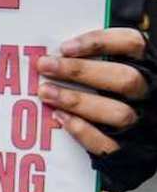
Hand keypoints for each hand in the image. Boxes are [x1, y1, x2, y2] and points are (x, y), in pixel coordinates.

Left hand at [38, 28, 148, 155]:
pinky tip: (59, 117)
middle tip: (45, 66)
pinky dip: (82, 130)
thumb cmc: (110, 95)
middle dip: (80, 71)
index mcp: (146, 68)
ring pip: (119, 112)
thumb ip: (92, 60)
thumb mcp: (109, 71)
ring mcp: (142, 123)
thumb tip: (54, 53)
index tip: (65, 48)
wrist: (130, 144)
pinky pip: (109, 143)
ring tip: (45, 92)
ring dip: (77, 101)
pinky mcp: (129, 150)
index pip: (132, 44)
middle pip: (125, 78)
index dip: (100, 42)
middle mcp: (148, 95)